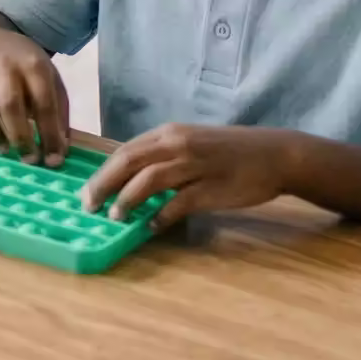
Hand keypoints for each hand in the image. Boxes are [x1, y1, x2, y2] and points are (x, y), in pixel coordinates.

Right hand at [0, 30, 70, 165]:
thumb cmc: (28, 70)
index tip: (54, 160)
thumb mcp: (52, 82)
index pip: (43, 103)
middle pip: (9, 103)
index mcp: (33, 65)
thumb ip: (58, 115)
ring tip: (2, 149)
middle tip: (29, 159)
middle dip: (20, 136)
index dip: (49, 134)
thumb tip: (57, 154)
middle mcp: (4, 66)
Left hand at [82, 123, 299, 227]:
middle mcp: (178, 144)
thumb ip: (162, 157)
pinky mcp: (213, 187)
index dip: (102, 172)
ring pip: (150, 179)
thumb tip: (129, 178)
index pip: (125, 151)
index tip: (86, 192)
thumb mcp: (191, 144)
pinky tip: (151, 226)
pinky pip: (180, 202)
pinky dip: (162, 214)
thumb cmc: (229, 152)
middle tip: (88, 206)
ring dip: (128, 199)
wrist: (274, 154)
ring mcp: (196, 165)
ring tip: (115, 217)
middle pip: (130, 161)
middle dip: (104, 184)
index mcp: (169, 133)